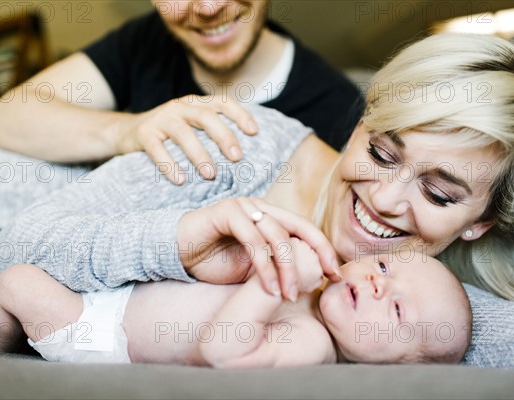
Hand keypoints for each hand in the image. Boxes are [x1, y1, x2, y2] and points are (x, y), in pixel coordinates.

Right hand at [116, 95, 257, 183]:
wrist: (127, 131)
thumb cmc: (171, 135)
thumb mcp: (192, 126)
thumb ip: (213, 132)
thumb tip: (247, 157)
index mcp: (197, 103)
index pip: (222, 102)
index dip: (240, 114)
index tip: (254, 132)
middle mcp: (180, 106)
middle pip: (205, 116)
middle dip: (223, 136)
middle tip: (237, 158)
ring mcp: (161, 118)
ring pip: (183, 133)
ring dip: (199, 154)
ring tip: (211, 175)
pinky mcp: (144, 133)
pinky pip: (157, 150)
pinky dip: (169, 165)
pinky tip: (180, 180)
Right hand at [178, 197, 340, 299]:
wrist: (178, 253)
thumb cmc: (215, 262)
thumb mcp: (253, 269)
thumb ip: (277, 268)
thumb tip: (310, 282)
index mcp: (271, 217)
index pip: (306, 230)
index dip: (324, 250)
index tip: (335, 275)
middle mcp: (261, 208)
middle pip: (299, 228)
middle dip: (316, 255)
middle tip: (324, 282)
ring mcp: (244, 207)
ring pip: (278, 235)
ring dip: (288, 268)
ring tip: (290, 295)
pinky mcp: (227, 213)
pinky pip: (254, 240)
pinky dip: (264, 266)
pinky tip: (269, 288)